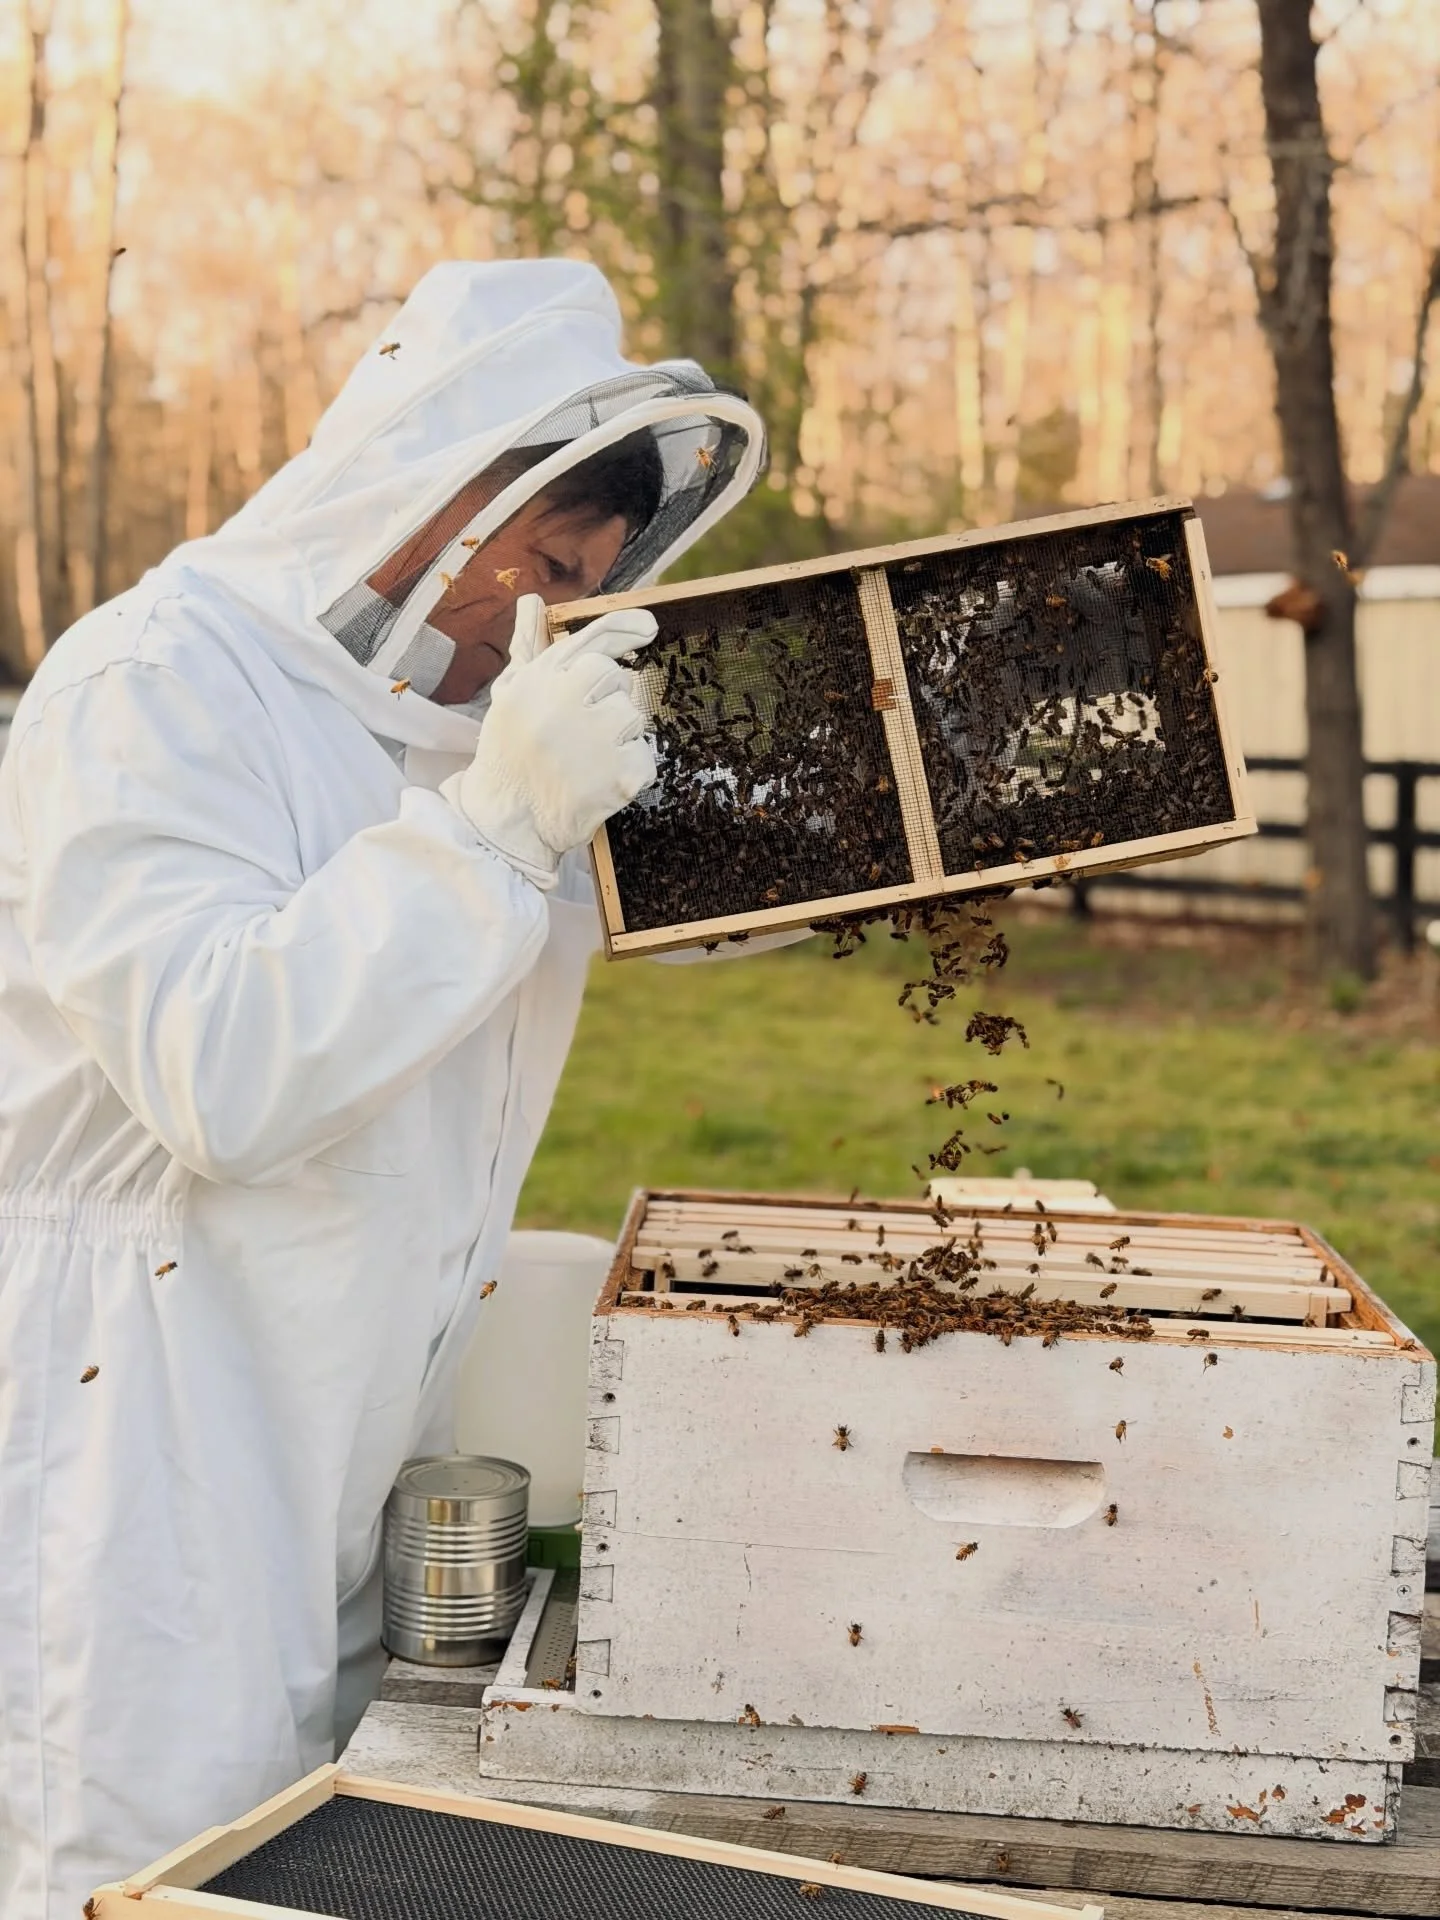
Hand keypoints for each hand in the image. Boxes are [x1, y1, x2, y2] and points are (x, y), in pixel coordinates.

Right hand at [441, 595, 658, 888]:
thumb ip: (529, 648)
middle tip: (586, 731)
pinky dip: (631, 771)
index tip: (648, 629)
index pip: (593, 640)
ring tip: (587, 760)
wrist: (505, 823)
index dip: (625, 629)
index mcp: (539, 679)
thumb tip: (531, 601)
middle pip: (620, 679)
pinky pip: (646, 756)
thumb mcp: (511, 696)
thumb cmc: (508, 756)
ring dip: (620, 737)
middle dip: (611, 700)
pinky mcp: (619, 776)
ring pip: (635, 717)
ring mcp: (594, 739)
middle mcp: (565, 700)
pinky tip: (600, 782)